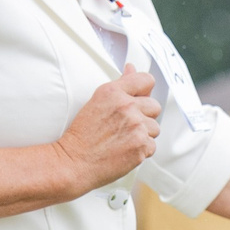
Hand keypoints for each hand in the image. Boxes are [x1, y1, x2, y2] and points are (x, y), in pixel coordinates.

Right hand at [54, 70, 162, 191]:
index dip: (145, 91)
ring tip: (123, 139)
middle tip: (126, 126)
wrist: (74, 162)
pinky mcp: (141, 146)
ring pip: (155, 128)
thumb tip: (131, 68)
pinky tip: (125, 150)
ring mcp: (136, 127)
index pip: (146, 80)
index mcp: (114, 92)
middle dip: (145, 116)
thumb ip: (120, 85)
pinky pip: (152, 145)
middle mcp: (127, 107)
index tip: (140, 99)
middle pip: (154, 106)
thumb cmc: (82, 135)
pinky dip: (142, 150)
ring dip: (144, 134)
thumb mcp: (97, 101)